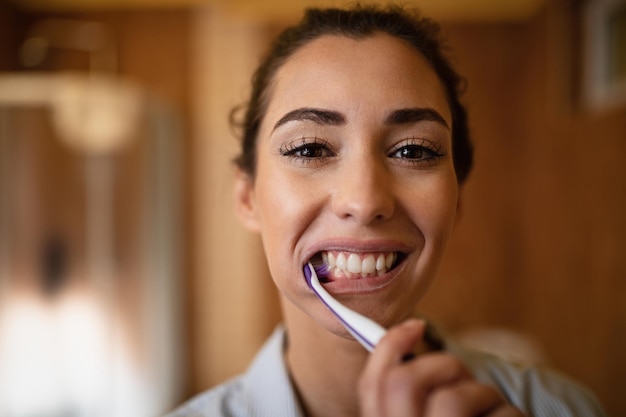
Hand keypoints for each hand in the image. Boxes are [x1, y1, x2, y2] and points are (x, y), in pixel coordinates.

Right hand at [358, 319, 524, 416]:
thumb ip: (406, 404)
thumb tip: (409, 338)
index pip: (373, 386)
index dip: (390, 346)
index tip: (415, 325)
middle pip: (407, 383)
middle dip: (442, 366)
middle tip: (464, 380)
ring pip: (456, 398)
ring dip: (486, 396)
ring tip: (495, 413)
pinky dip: (513, 416)